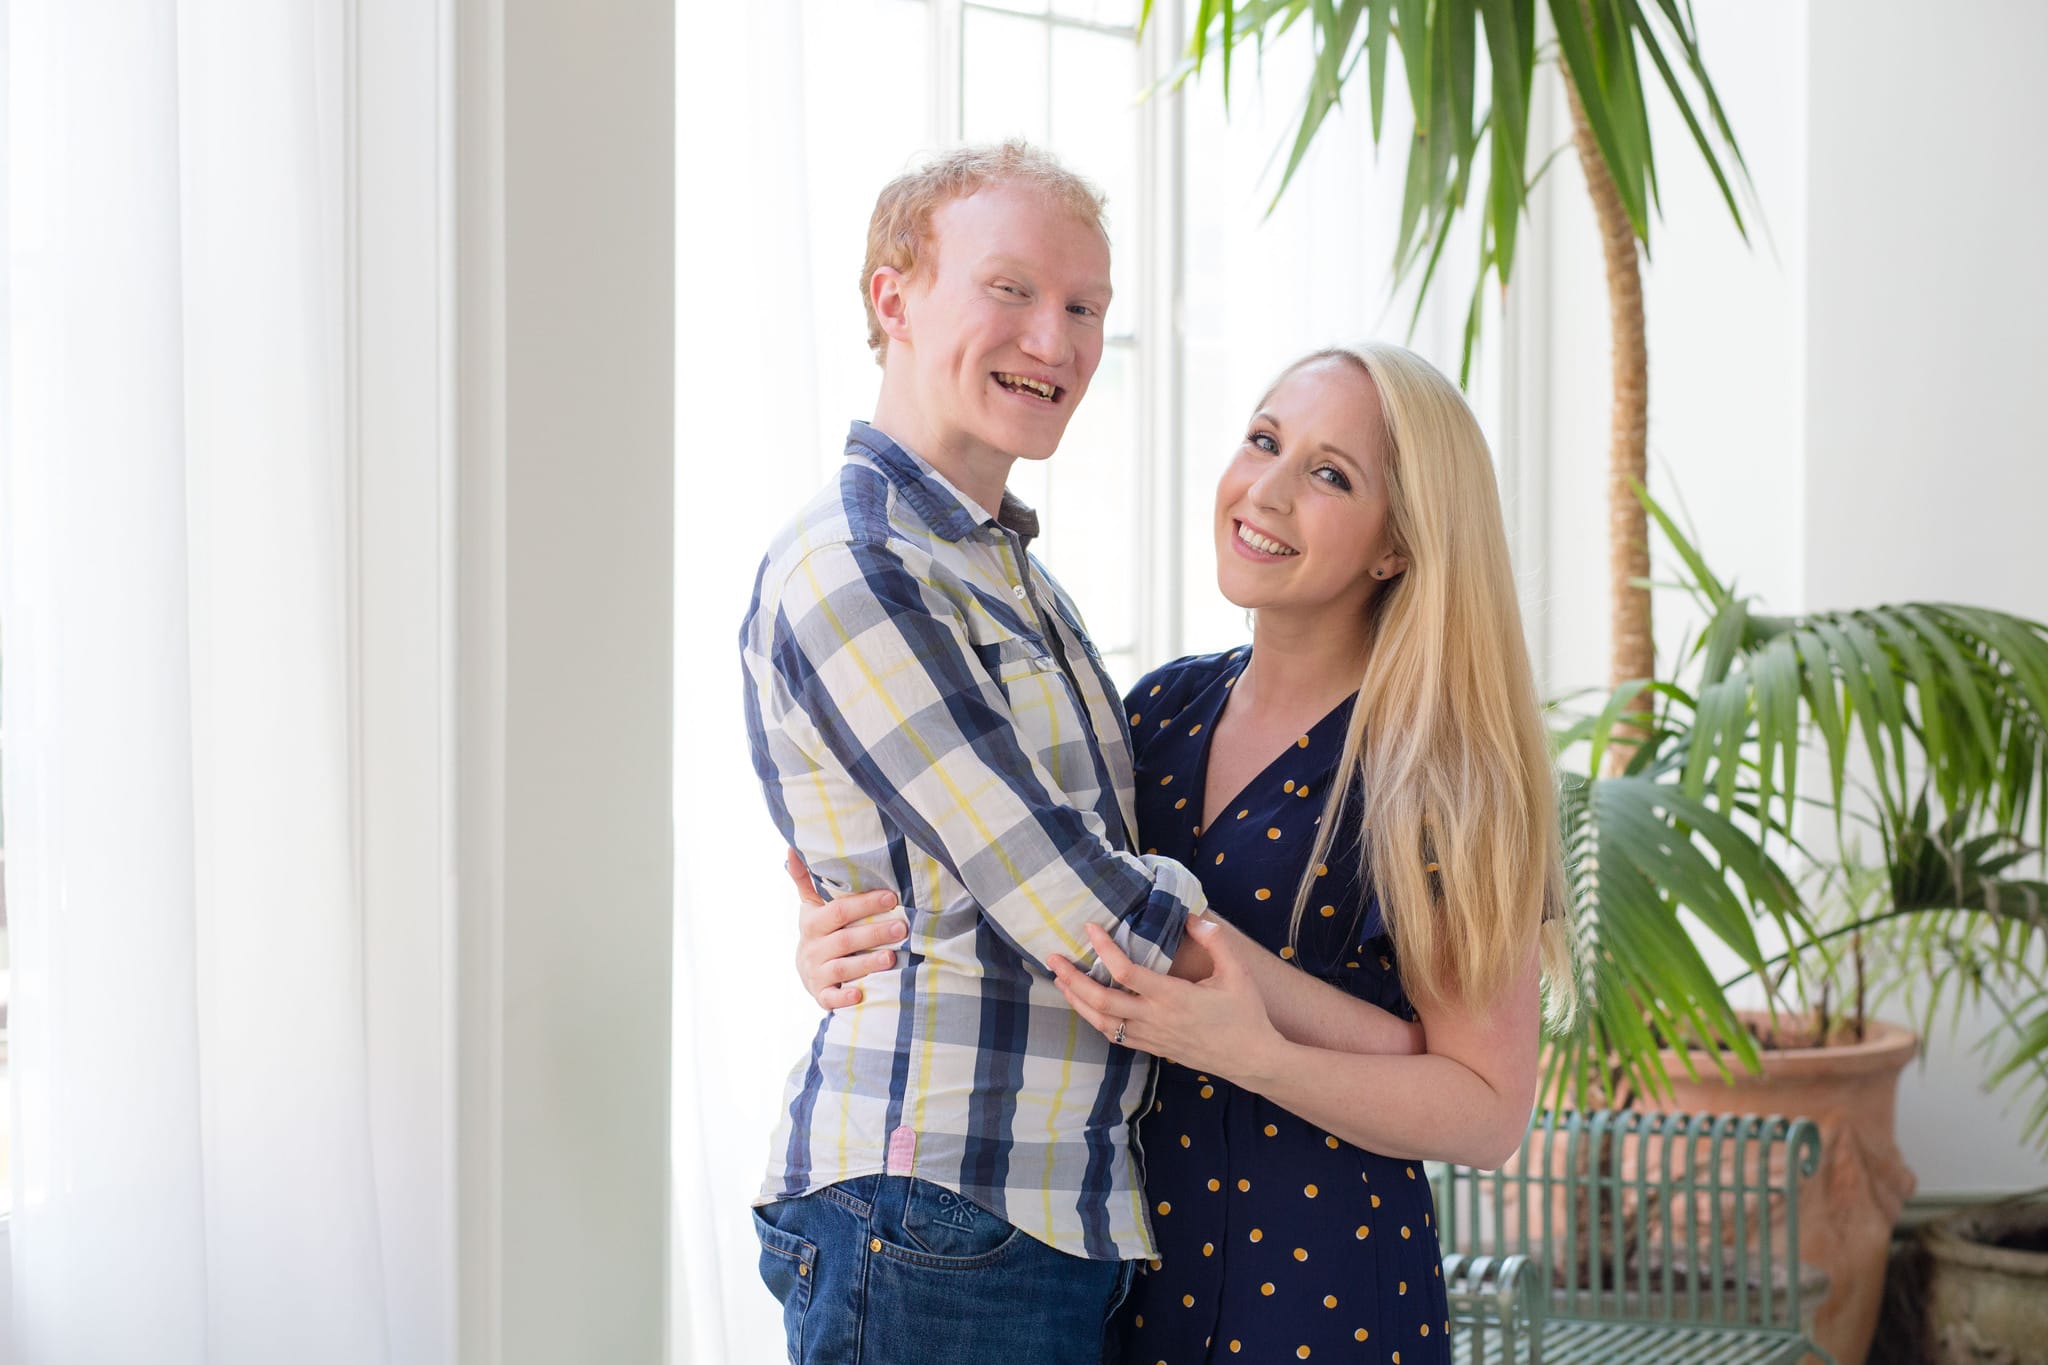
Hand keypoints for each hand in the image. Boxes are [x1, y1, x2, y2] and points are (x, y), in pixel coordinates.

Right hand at [787, 849, 906, 1009]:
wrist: (808, 972)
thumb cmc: (819, 932)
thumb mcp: (811, 906)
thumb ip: (804, 878)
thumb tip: (792, 846)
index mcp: (812, 923)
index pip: (839, 911)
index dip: (864, 904)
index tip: (891, 897)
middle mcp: (812, 948)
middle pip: (845, 939)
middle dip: (875, 932)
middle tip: (902, 927)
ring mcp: (816, 973)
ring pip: (842, 968)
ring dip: (867, 963)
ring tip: (892, 958)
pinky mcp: (821, 995)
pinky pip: (831, 998)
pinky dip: (844, 997)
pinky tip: (860, 995)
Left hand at [1048, 917, 1285, 1084]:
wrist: (1251, 1059)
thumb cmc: (1245, 1013)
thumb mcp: (1238, 972)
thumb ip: (1215, 940)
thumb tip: (1192, 916)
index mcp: (1174, 997)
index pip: (1127, 972)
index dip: (1105, 949)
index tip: (1091, 928)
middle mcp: (1155, 1018)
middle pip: (1102, 1000)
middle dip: (1073, 979)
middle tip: (1053, 958)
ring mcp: (1151, 1037)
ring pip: (1102, 1021)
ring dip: (1077, 1000)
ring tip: (1059, 980)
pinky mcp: (1152, 1048)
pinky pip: (1114, 1035)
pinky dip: (1094, 1019)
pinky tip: (1085, 1005)